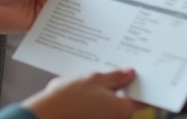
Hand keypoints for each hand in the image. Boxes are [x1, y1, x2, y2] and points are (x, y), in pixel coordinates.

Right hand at [23, 69, 137, 118]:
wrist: (45, 115)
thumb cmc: (68, 98)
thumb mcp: (95, 79)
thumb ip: (115, 77)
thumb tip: (129, 73)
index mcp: (122, 108)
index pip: (141, 97)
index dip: (140, 85)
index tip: (138, 75)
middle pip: (125, 101)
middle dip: (120, 87)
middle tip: (113, 72)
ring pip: (111, 106)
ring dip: (106, 94)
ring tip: (94, 81)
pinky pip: (100, 111)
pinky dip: (96, 102)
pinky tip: (85, 92)